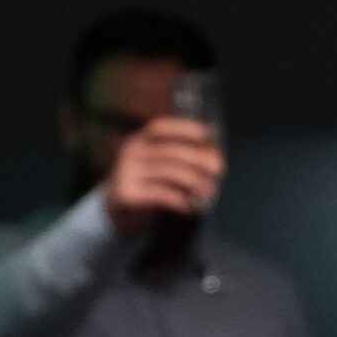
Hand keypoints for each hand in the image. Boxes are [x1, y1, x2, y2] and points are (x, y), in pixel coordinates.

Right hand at [102, 118, 224, 236]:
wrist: (116, 210)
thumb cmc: (146, 183)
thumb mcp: (156, 163)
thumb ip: (178, 155)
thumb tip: (214, 154)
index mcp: (138, 139)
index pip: (160, 127)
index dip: (185, 128)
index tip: (208, 135)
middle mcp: (131, 152)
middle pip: (171, 151)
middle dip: (200, 159)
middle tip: (220, 169)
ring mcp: (127, 172)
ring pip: (171, 173)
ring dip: (196, 182)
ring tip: (209, 191)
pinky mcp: (128, 194)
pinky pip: (163, 195)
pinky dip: (182, 200)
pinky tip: (191, 206)